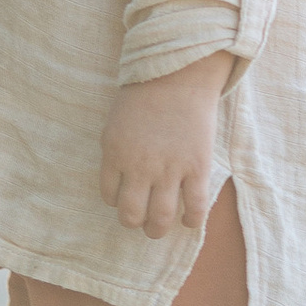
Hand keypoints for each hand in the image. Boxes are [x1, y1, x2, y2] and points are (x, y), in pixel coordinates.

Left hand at [99, 52, 235, 238]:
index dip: (116, 201)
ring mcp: (169, 170)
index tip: (125, 197)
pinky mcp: (197, 168)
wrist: (179, 76)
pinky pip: (195, 206)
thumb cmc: (144, 96)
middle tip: (140, 222)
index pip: (109, 196)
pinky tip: (189, 220)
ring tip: (159, 229)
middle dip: (134, 223)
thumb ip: (115, 154)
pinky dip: (191, 220)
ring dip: (157, 229)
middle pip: (131, 215)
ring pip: (160, 218)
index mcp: (115, 155)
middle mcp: (139, 167)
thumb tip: (119, 182)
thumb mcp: (115, 124)